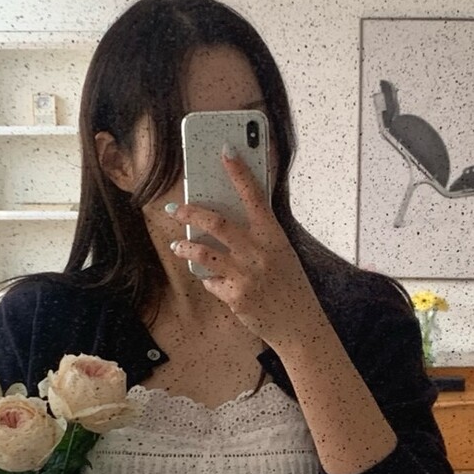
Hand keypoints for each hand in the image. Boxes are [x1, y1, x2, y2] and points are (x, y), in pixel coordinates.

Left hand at [166, 149, 321, 348]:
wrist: (298, 323)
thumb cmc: (289, 284)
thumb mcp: (281, 252)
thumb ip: (258, 235)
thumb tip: (225, 219)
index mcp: (273, 235)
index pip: (254, 195)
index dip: (239, 171)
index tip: (225, 150)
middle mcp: (259, 251)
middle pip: (217, 222)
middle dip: (191, 211)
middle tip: (175, 208)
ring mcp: (246, 274)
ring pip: (203, 253)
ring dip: (185, 247)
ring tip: (176, 245)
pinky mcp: (235, 296)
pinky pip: (211, 281)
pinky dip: (210, 280)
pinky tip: (216, 282)